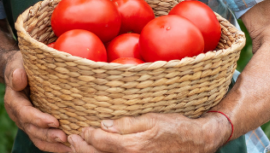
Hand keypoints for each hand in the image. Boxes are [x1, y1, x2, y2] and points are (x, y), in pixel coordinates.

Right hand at [2, 51, 69, 151]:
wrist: (18, 71)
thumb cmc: (21, 66)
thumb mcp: (17, 64)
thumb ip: (16, 72)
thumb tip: (18, 76)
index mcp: (13, 101)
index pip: (25, 113)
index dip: (39, 119)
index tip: (54, 121)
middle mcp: (18, 115)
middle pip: (32, 130)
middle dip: (48, 135)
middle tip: (64, 137)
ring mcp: (26, 123)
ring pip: (37, 138)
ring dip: (53, 145)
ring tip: (69, 148)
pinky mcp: (35, 126)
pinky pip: (43, 139)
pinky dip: (55, 146)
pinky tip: (69, 148)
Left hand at [69, 112, 229, 152]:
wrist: (197, 142)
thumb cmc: (175, 127)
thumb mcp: (151, 119)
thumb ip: (126, 124)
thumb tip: (104, 124)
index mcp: (134, 147)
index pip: (102, 142)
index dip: (89, 135)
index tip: (82, 128)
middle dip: (83, 148)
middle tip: (73, 139)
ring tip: (79, 146)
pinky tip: (98, 152)